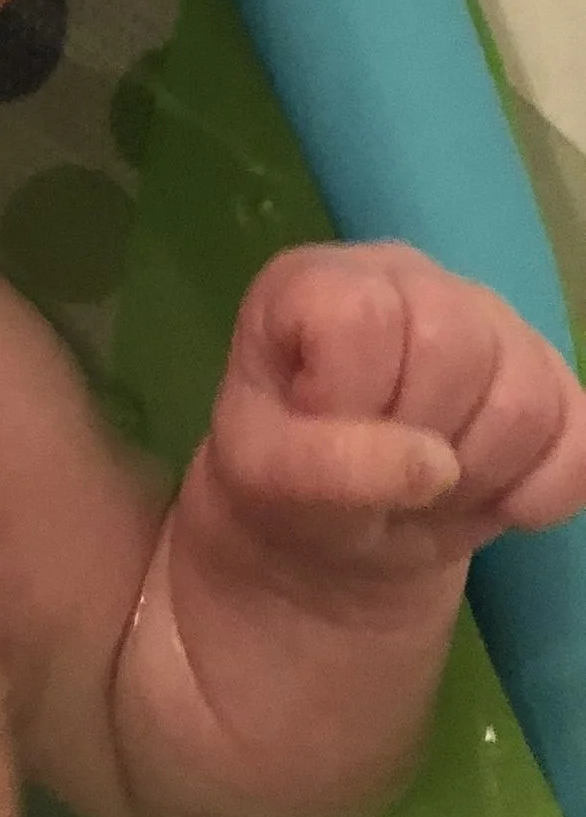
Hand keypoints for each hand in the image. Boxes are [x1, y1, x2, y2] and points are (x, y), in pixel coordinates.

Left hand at [203, 243, 585, 586]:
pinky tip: (495, 502)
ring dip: (476, 474)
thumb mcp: (263, 477)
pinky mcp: (552, 379)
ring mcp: (492, 322)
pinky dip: (542, 490)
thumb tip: (433, 465)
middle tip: (381, 476)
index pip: (362, 316)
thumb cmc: (284, 486)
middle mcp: (412, 280)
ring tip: (427, 491)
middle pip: (455, 346)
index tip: (323, 431)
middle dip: (417, 439)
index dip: (350, 396)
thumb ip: (323, 465)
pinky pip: (581, 435)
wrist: (342, 536)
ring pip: (527, 396)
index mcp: (321, 283)